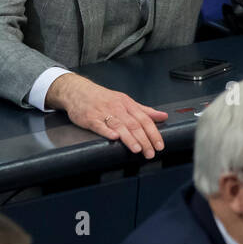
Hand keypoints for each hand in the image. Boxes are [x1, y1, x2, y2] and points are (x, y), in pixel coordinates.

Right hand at [47, 74, 167, 157]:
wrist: (79, 91)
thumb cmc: (104, 98)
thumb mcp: (126, 101)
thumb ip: (145, 111)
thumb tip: (163, 116)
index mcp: (127, 104)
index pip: (144, 119)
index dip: (153, 132)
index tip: (159, 145)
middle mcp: (117, 108)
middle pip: (134, 124)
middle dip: (144, 140)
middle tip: (151, 152)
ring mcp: (103, 113)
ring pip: (119, 126)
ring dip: (129, 138)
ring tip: (137, 149)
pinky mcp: (90, 118)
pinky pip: (99, 125)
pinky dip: (107, 131)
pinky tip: (113, 138)